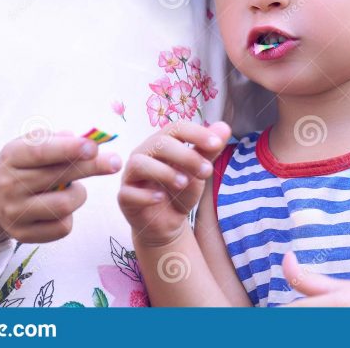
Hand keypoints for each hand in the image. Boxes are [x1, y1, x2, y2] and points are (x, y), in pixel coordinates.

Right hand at [0, 130, 121, 258]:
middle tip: (115, 162)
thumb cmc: (21, 165)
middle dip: (91, 168)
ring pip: (64, 205)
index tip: (93, 147)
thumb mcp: (29, 145)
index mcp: (11, 156)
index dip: (69, 149)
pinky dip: (70, 216)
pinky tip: (61, 207)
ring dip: (79, 194)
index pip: (41, 152)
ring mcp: (14, 213)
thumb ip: (54, 139)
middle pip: (58, 178)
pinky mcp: (23, 235)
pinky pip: (62, 227)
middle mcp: (9, 185)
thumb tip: (80, 139)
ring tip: (72, 188)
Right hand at [118, 121, 231, 247]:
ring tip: (183, 183)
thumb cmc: (181, 190)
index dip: (196, 133)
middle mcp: (143, 154)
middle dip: (186, 155)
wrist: (168, 222)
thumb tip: (224, 127)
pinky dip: (146, 195)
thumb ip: (209, 150)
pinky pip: (128, 192)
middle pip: (159, 143)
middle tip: (207, 171)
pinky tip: (161, 198)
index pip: (176, 128)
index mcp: (162, 142)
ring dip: (164, 172)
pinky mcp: (124, 197)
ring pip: (139, 163)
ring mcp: (131, 175)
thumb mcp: (198, 170)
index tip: (217, 144)